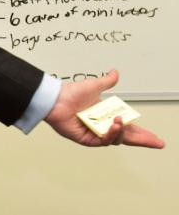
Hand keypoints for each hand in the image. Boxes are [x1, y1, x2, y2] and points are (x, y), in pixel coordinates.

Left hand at [45, 70, 164, 148]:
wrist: (55, 98)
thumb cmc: (71, 92)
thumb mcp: (94, 85)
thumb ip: (107, 81)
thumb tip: (115, 72)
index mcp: (107, 116)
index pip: (129, 127)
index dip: (143, 133)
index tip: (157, 138)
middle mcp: (102, 127)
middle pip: (127, 137)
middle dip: (143, 140)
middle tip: (158, 142)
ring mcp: (95, 134)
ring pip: (116, 139)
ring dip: (122, 132)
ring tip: (119, 122)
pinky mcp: (86, 139)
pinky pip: (102, 141)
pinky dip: (110, 135)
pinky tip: (113, 127)